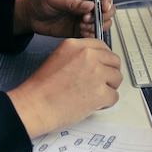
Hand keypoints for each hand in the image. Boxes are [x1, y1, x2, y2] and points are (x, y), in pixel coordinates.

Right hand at [7, 37, 121, 138]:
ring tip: (93, 94)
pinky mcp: (101, 92)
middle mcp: (88, 56)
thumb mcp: (59, 58)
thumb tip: (95, 60)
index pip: (102, 45)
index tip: (103, 65)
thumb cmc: (41, 89)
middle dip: (109, 72)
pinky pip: (114, 96)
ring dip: (109, 87)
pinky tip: (93, 104)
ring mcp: (96, 73)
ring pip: (117, 78)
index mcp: (76, 45)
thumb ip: (78, 55)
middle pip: (114, 60)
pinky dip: (106, 103)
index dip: (104, 59)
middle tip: (100, 82)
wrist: (35, 106)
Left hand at [13, 0, 114, 37]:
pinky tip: (81, 32)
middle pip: (108, 9)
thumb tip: (90, 6)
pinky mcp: (81, 29)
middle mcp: (87, 3)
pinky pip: (93, 33)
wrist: (30, 16)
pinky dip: (91, 34)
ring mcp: (85, 17)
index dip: (107, 0)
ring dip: (96, 26)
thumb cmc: (41, 0)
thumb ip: (73, 4)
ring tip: (82, 26)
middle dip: (101, 16)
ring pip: (103, 22)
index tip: (104, 9)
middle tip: (87, 19)